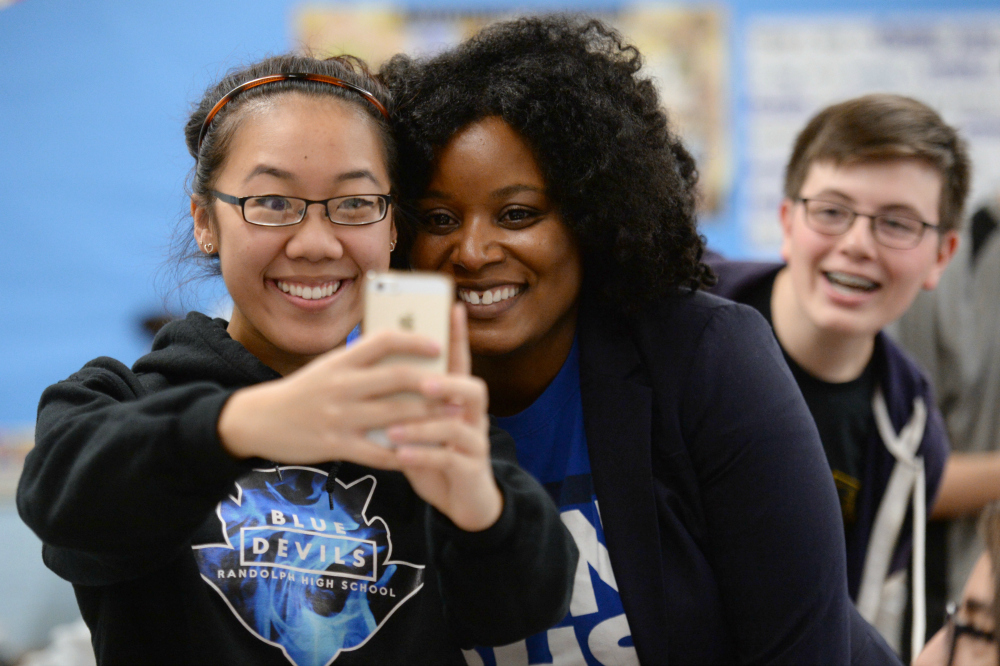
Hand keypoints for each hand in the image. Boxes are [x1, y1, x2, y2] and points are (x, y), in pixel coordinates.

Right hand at [217, 330, 446, 469]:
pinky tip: (423, 451)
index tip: (439, 346)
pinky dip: (404, 452)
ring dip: (429, 416)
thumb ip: (361, 361)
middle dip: (433, 384)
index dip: (415, 341)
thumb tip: (404, 351)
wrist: (259, 421)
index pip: (383, 340)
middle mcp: (341, 385)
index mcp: (341, 361)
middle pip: (397, 378)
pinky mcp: (336, 446)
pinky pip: (378, 452)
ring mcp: (339, 417)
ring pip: (395, 415)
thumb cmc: (303, 390)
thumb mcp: (328, 367)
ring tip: (451, 416)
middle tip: (458, 387)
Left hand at [388, 304, 503, 531]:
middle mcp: (471, 416)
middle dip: (447, 383)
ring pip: (456, 425)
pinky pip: (448, 459)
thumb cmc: (433, 455)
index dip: (458, 335)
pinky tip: (400, 455)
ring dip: (424, 426)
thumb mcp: (420, 426)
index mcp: (457, 399)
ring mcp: (474, 442)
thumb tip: (373, 371)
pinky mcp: (470, 469)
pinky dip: (422, 455)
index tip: (453, 308)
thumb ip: (405, 402)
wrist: (462, 501)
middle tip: (423, 383)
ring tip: (393, 430)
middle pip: (472, 389)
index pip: (459, 361)